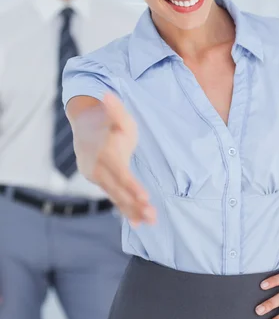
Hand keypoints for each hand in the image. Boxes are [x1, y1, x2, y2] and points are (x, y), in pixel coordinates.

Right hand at [75, 92, 155, 226]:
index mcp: (104, 153)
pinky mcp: (101, 182)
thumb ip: (115, 109)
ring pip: (116, 197)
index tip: (144, 197)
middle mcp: (97, 168)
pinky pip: (114, 197)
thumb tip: (107, 94)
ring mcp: (97, 177)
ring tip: (150, 222)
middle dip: (135, 204)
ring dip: (132, 211)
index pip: (119, 173)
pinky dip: (125, 210)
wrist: (86, 126)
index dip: (131, 186)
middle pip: (118, 190)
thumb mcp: (116, 114)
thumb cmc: (107, 121)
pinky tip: (138, 224)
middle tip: (152, 216)